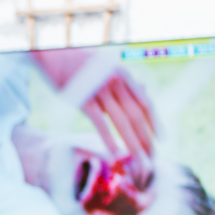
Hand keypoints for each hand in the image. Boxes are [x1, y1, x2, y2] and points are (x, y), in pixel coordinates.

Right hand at [82, 72, 155, 188]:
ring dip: (133, 143)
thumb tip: (144, 91)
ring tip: (139, 160)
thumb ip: (124, 82)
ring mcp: (101, 91)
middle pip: (137, 116)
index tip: (160, 139)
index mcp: (124, 75)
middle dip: (146, 139)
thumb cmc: (80, 62)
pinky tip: (115, 152)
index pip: (146, 103)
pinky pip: (99, 122)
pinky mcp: (83, 99)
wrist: (54, 54)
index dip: (155, 123)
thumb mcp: (108, 68)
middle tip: (152, 158)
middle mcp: (117, 82)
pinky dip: (108, 138)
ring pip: (122, 122)